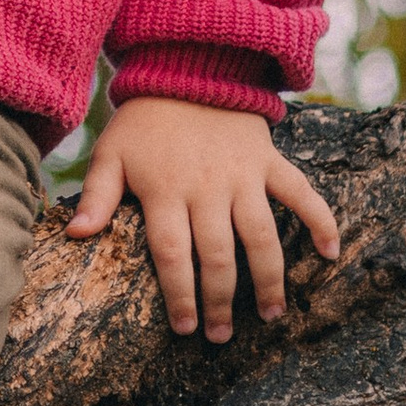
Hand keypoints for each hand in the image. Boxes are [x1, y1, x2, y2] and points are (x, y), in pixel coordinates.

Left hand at [68, 93, 339, 342]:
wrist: (188, 70)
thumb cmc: (144, 121)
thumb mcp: (111, 153)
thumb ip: (96, 195)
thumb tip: (74, 236)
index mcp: (166, 190)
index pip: (173, 254)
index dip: (180, 294)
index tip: (184, 329)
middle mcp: (207, 188)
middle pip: (217, 255)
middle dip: (220, 301)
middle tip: (221, 335)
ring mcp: (243, 175)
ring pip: (261, 236)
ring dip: (268, 279)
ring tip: (270, 314)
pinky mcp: (269, 161)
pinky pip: (301, 192)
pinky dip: (321, 219)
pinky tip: (331, 253)